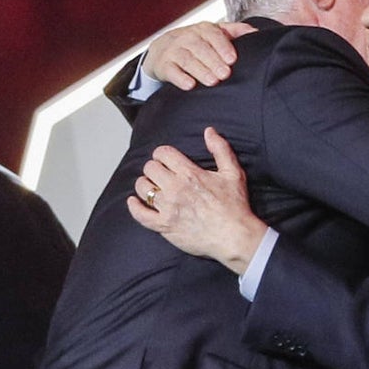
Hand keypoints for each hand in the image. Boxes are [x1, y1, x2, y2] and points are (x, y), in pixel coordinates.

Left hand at [128, 127, 267, 274]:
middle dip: (153, 168)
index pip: (163, 154)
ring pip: (143, 188)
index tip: (165, 159)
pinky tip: (133, 201)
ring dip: (145, 185)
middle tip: (159, 173)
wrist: (234, 237)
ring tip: (151, 186)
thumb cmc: (235, 206)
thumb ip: (220, 149)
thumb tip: (209, 131)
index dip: (162, 154)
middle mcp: (176, 189)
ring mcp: (168, 208)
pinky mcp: (164, 226)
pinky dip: (134, 207)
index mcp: (190, 174)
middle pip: (150, 168)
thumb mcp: (233, 173)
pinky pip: (140, 215)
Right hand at [143, 21, 255, 89]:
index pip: (213, 35)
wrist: (162, 48)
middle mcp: (187, 38)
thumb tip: (256, 32)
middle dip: (213, 61)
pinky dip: (180, 78)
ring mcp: (174, 51)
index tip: (232, 59)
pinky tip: (190, 85)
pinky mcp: (164, 65)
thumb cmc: (193, 43)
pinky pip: (171, 71)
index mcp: (202, 29)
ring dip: (200, 71)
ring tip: (212, 82)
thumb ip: (234, 31)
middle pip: (200, 48)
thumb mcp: (213, 33)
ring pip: (187, 60)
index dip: (223, 47)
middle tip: (225, 74)